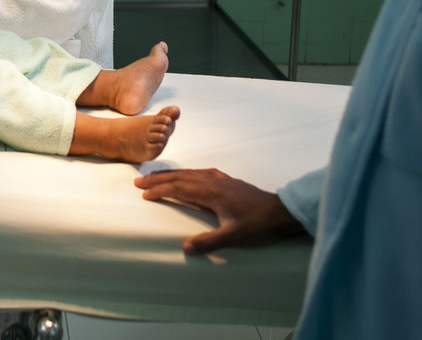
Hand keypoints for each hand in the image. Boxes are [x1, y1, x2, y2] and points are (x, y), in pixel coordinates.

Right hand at [133, 168, 305, 254]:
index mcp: (212, 193)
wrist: (282, 213)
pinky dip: (189, 173)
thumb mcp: (234, 237)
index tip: (144, 194)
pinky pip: (202, 172)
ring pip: (190, 173)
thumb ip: (209, 242)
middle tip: (139, 182)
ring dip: (171, 174)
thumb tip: (186, 248)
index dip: (160, 190)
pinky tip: (189, 175)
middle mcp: (214, 182)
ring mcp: (222, 180)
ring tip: (156, 176)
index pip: (179, 189)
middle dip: (159, 179)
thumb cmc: (259, 225)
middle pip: (181, 177)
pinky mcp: (229, 182)